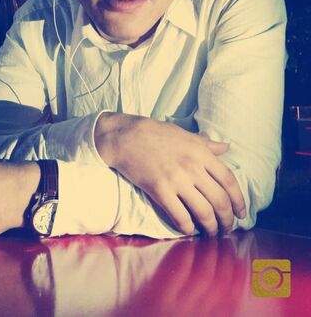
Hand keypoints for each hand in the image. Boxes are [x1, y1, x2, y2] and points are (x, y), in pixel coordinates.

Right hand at [94, 112, 245, 235]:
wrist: (127, 136)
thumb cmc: (156, 133)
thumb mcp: (186, 135)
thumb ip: (207, 144)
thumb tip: (226, 147)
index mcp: (201, 152)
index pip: (229, 181)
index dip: (239, 201)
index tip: (241, 213)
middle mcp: (193, 167)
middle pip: (220, 200)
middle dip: (227, 219)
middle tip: (228, 228)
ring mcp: (176, 180)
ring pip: (203, 212)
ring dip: (211, 227)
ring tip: (212, 234)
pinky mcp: (159, 190)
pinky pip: (179, 216)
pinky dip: (188, 227)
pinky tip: (190, 229)